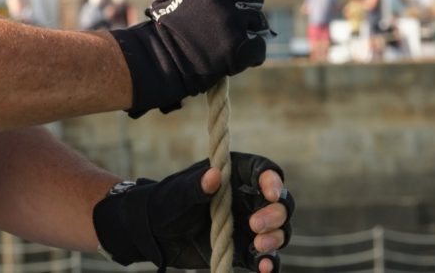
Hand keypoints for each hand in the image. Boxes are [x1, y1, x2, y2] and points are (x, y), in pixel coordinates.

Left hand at [93, 152, 294, 272]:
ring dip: (275, 238)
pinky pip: (265, 258)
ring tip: (257, 246)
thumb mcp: (178, 194)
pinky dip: (269, 264)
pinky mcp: (245, 251)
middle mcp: (248, 199)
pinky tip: (263, 268)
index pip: (264, 171)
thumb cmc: (165, 203)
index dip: (273, 180)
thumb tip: (213, 176)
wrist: (154, 233)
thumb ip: (196, 187)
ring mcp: (250, 227)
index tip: (270, 192)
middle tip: (254, 225)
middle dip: (275, 214)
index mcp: (235, 175)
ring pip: (279, 231)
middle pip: (280, 203)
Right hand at [110, 0, 271, 116]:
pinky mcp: (237, 46)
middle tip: (219, 22)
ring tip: (222, 38)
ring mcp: (229, 19)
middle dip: (242, 7)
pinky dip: (250, 53)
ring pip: (258, 20)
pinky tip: (231, 54)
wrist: (161, 56)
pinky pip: (258, 46)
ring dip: (246, 30)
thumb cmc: (175, 18)